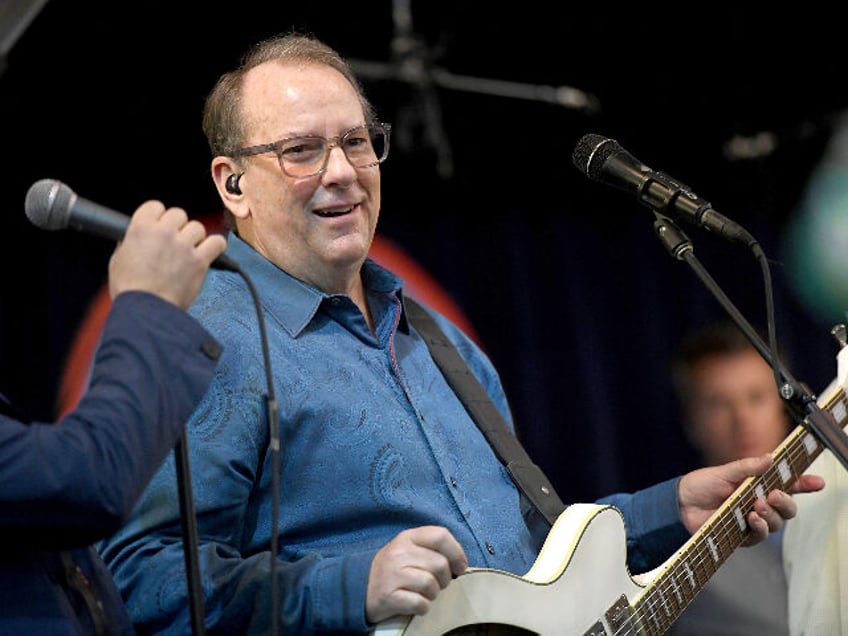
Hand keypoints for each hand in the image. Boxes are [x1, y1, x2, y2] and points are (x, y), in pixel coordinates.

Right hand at [108, 201, 226, 307]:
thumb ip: (128, 244)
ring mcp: (184, 246)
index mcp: (141, 228)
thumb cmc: (130, 289)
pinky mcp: (199, 261)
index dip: (159, 216)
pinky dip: (215, 246)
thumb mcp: (118, 260)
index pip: (155, 206)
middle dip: (178, 227)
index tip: (161, 226)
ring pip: (198, 227)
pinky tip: (209, 252)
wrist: (146, 310)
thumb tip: (132, 238)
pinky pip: (217, 242)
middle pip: (179, 214)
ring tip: (189, 251)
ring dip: (195, 238)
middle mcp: (164, 232)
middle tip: (175, 242)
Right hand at [365, 526, 467, 624]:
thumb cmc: (393, 569)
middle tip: (437, 584)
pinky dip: (423, 607)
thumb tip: (460, 563)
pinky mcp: (389, 596)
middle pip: (440, 564)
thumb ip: (431, 549)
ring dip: (433, 594)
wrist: (360, 588)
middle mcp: (399, 553)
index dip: (457, 552)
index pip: (440, 535)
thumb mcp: (408, 550)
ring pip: (431, 584)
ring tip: (424, 593)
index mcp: (407, 537)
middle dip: (444, 579)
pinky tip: (416, 603)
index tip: (460, 566)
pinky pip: (420, 603)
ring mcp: (392, 574)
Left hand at [677, 453, 824, 544]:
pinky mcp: (742, 535)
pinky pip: (760, 535)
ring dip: (771, 514)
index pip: (788, 485)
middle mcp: (760, 503)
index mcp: (758, 485)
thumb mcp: (723, 472)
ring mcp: (752, 520)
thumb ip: (746, 467)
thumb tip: (769, 458)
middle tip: (775, 494)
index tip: (817, 482)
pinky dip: (759, 527)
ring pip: (777, 523)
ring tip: (757, 505)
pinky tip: (752, 518)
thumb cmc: (701, 485)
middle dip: (787, 502)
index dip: (804, 484)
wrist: (680, 503)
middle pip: (788, 508)